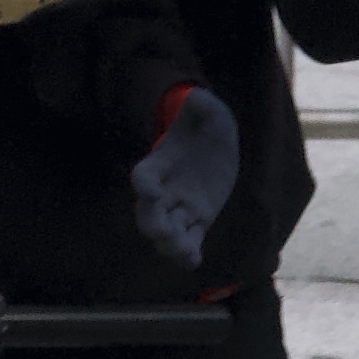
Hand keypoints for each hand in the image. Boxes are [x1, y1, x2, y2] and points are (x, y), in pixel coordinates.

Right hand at [130, 85, 239, 266]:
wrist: (215, 138)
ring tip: (184, 251)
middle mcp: (165, 189)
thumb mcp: (204, 108)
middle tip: (164, 232)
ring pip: (168, 231)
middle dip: (153, 223)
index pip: (144, 175)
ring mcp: (181, 206)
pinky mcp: (199, 218)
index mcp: (160, 163)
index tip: (145, 188)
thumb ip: (199, 105)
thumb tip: (198, 98)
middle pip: (148, 212)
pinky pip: (190, 239)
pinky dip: (188, 252)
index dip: (143, 183)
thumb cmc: (204, 120)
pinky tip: (193, 261)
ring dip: (171, 244)